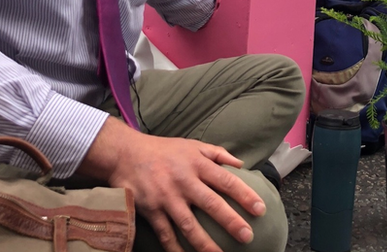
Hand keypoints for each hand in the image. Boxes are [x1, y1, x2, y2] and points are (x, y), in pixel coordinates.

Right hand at [80, 119, 264, 251]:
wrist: (126, 154)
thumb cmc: (165, 150)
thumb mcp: (193, 145)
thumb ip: (218, 154)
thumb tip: (241, 164)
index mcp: (197, 164)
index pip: (226, 181)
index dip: (244, 195)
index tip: (260, 209)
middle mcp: (184, 181)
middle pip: (211, 204)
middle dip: (230, 221)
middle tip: (247, 236)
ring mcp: (166, 198)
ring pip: (189, 225)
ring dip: (205, 243)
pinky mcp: (151, 210)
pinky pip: (165, 234)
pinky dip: (175, 249)